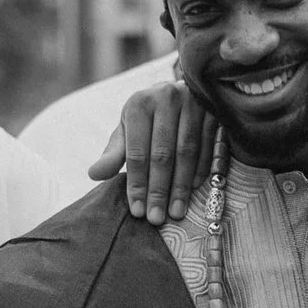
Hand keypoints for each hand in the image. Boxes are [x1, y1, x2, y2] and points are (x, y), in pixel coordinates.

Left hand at [89, 77, 218, 225]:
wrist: (183, 89)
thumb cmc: (151, 117)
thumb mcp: (128, 130)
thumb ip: (114, 153)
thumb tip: (93, 175)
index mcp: (139, 104)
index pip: (137, 152)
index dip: (137, 183)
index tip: (138, 211)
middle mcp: (165, 99)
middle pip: (162, 154)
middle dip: (158, 190)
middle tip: (156, 218)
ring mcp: (192, 103)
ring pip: (186, 152)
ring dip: (181, 185)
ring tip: (176, 211)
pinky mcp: (213, 110)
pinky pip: (207, 146)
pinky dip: (201, 170)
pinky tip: (194, 189)